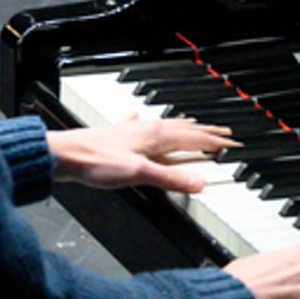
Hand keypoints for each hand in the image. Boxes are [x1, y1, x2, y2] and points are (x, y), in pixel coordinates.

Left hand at [47, 115, 236, 194]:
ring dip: (184, 127)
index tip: (234, 145)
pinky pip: (141, 127)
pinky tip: (139, 116)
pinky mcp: (119, 138)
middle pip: (184, 129)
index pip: (195, 139)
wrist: (65, 155)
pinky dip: (148, 123)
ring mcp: (133, 132)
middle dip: (206, 132)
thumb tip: (200, 182)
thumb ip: (171, 178)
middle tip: (225, 133)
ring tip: (195, 126)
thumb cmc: (97, 162)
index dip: (216, 143)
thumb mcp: (140, 174)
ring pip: (166, 127)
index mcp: (156, 136)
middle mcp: (147, 129)